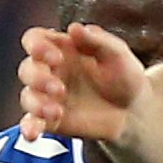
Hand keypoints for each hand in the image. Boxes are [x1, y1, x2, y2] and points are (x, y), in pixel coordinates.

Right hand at [16, 22, 146, 148]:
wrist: (135, 112)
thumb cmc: (125, 76)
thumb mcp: (118, 53)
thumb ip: (97, 40)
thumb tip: (74, 28)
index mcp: (61, 48)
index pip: (34, 40)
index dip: (36, 46)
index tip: (56, 57)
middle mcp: (50, 71)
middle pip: (27, 69)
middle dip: (38, 78)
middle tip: (60, 89)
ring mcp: (48, 97)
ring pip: (28, 97)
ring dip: (37, 104)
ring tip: (56, 111)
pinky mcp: (51, 120)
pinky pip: (31, 123)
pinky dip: (28, 128)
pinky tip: (32, 134)